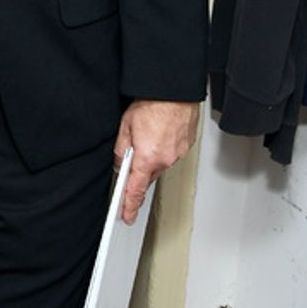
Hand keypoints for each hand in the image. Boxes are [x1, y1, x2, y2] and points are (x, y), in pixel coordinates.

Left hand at [113, 99, 198, 223]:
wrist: (174, 91)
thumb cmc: (152, 104)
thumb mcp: (125, 127)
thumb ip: (121, 151)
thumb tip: (120, 164)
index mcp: (147, 158)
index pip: (136, 190)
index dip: (129, 206)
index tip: (126, 216)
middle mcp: (165, 159)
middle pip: (148, 176)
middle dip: (139, 170)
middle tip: (134, 152)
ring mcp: (177, 154)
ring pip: (160, 164)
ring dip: (152, 156)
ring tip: (148, 135)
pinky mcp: (186, 146)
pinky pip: (171, 154)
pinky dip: (163, 148)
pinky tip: (159, 134)